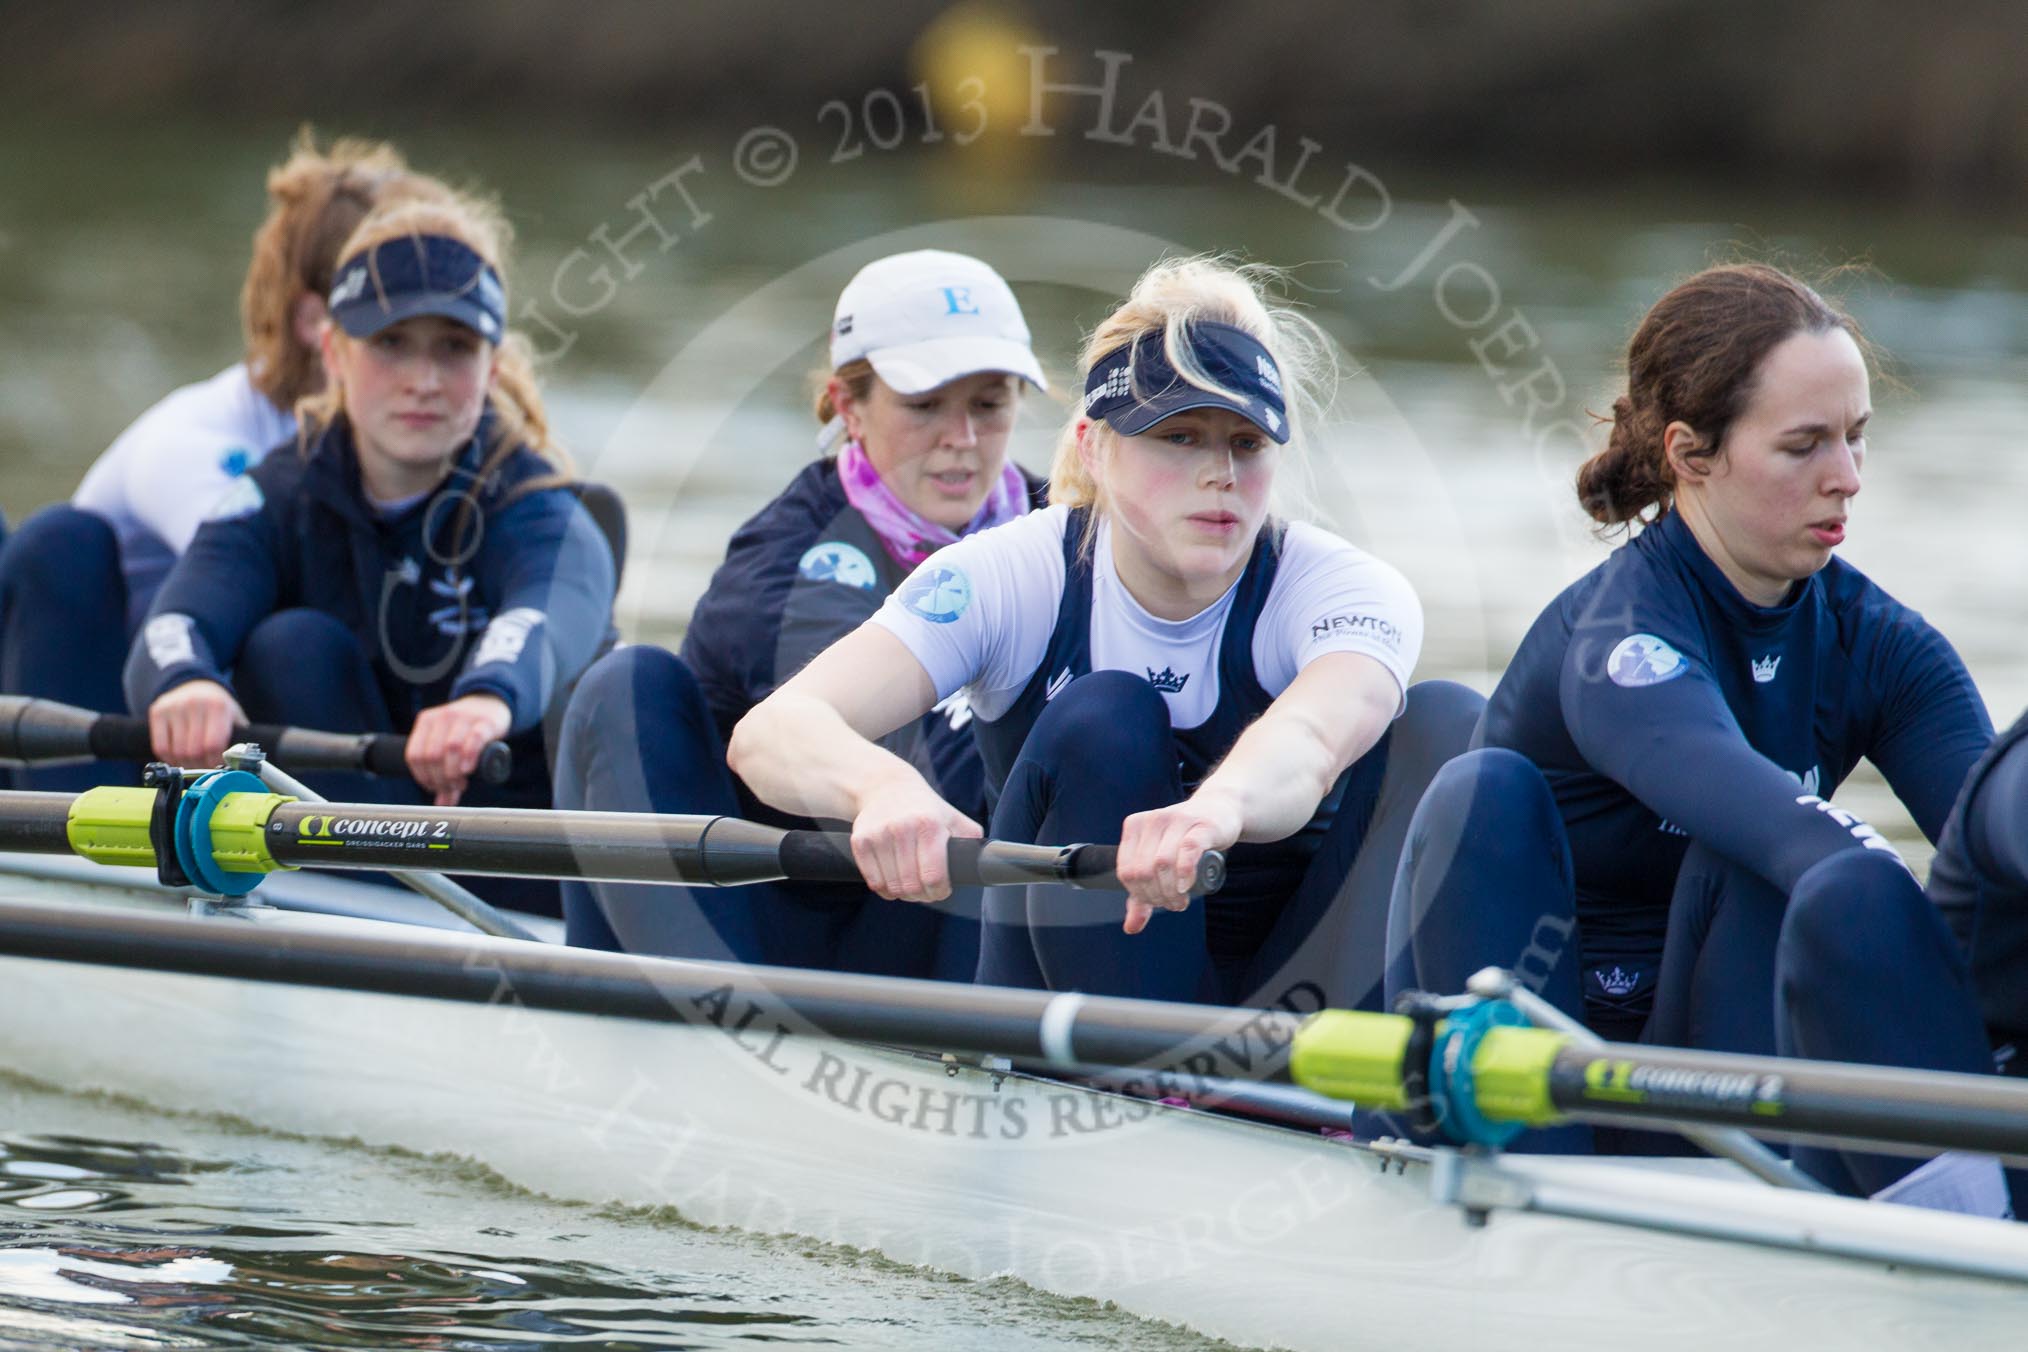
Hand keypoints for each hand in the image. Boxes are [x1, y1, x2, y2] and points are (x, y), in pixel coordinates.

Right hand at [147, 679, 246, 767]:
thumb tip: (240, 764)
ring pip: (177, 751)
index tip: (217, 766)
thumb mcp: (234, 717)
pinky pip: (160, 746)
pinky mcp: (157, 712)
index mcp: (217, 705)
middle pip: (194, 750)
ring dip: (185, 764)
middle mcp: (194, 703)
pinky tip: (177, 757)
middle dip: (200, 765)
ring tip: (192, 763)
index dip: (215, 761)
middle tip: (204, 768)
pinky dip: (169, 758)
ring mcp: (173, 707)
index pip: (213, 744)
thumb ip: (240, 738)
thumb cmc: (218, 707)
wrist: (196, 685)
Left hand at [406, 694, 511, 805]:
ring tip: (461, 783)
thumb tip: (442, 804)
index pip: (415, 755)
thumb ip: (443, 771)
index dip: (423, 777)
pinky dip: (469, 758)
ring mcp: (463, 718)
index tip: (434, 788)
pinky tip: (468, 770)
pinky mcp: (484, 722)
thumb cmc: (466, 730)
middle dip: (440, 779)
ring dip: (454, 773)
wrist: (491, 703)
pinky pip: (473, 740)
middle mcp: (442, 717)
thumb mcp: (449, 743)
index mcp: (426, 722)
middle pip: (432, 755)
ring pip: (450, 749)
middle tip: (452, 788)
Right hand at [849, 769, 981, 901]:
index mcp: (929, 825)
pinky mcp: (860, 841)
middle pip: (911, 886)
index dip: (939, 891)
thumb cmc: (927, 810)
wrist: (887, 788)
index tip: (940, 889)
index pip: (934, 877)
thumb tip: (988, 867)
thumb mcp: (954, 819)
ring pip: (891, 887)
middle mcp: (902, 828)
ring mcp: (878, 835)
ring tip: (909, 883)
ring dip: (902, 893)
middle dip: (922, 895)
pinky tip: (892, 879)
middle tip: (925, 890)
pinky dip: (884, 888)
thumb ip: (972, 844)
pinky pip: (873, 882)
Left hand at [1116, 790, 1242, 934]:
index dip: (1139, 895)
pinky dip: (1184, 872)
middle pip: (1144, 871)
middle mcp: (1152, 820)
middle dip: (1157, 896)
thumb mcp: (1159, 863)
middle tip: (1173, 904)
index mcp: (1134, 826)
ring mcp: (1176, 820)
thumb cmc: (1185, 838)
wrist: (1219, 810)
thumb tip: (1131, 928)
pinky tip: (1186, 886)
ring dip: (1171, 891)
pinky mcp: (1200, 826)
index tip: (1156, 903)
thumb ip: (1143, 895)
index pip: (1126, 871)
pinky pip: (1187, 850)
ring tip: (1181, 900)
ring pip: (1163, 863)